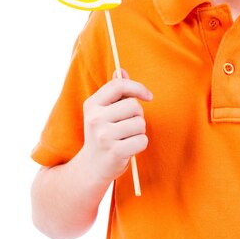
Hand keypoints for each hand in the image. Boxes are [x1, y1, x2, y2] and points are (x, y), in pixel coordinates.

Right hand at [80, 70, 152, 184]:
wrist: (91, 167)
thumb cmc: (103, 134)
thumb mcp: (103, 111)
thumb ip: (114, 92)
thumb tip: (121, 71)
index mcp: (92, 104)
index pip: (119, 85)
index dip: (138, 88)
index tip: (148, 97)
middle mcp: (95, 118)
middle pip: (134, 106)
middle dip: (138, 115)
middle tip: (128, 125)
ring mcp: (103, 136)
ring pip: (140, 123)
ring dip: (139, 131)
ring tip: (126, 137)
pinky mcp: (114, 152)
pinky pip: (142, 140)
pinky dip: (140, 144)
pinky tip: (128, 148)